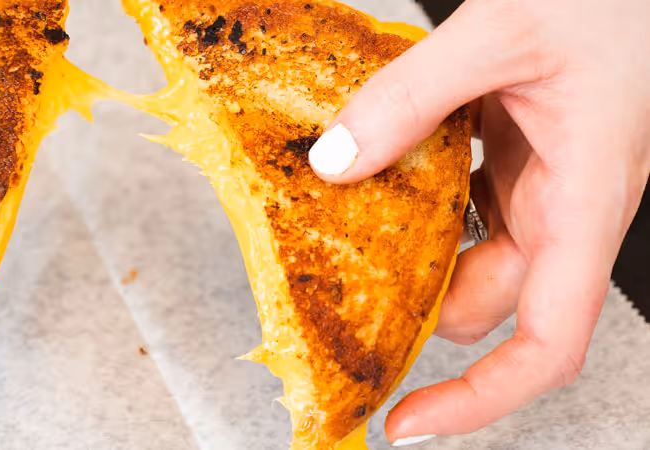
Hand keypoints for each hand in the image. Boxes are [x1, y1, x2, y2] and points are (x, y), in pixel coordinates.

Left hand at [308, 0, 649, 443]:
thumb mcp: (500, 32)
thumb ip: (411, 96)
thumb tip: (336, 161)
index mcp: (586, 201)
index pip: (547, 343)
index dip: (480, 399)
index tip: (409, 421)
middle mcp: (564, 207)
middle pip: (482, 304)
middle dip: (412, 309)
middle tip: (337, 289)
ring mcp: (538, 184)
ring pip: (464, 257)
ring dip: (407, 252)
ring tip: (344, 227)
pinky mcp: (514, 157)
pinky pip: (459, 206)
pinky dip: (415, 202)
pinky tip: (377, 171)